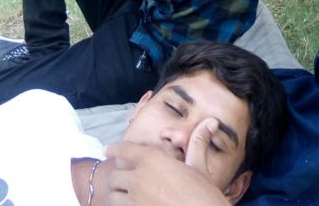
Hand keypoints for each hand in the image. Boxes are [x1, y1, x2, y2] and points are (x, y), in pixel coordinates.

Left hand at [106, 120, 228, 205]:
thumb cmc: (203, 194)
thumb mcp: (199, 167)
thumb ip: (198, 143)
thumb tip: (210, 122)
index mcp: (152, 159)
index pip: (124, 149)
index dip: (113, 149)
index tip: (107, 150)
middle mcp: (139, 177)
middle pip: (115, 175)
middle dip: (118, 178)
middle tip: (122, 180)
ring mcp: (134, 200)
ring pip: (113, 197)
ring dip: (118, 196)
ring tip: (124, 197)